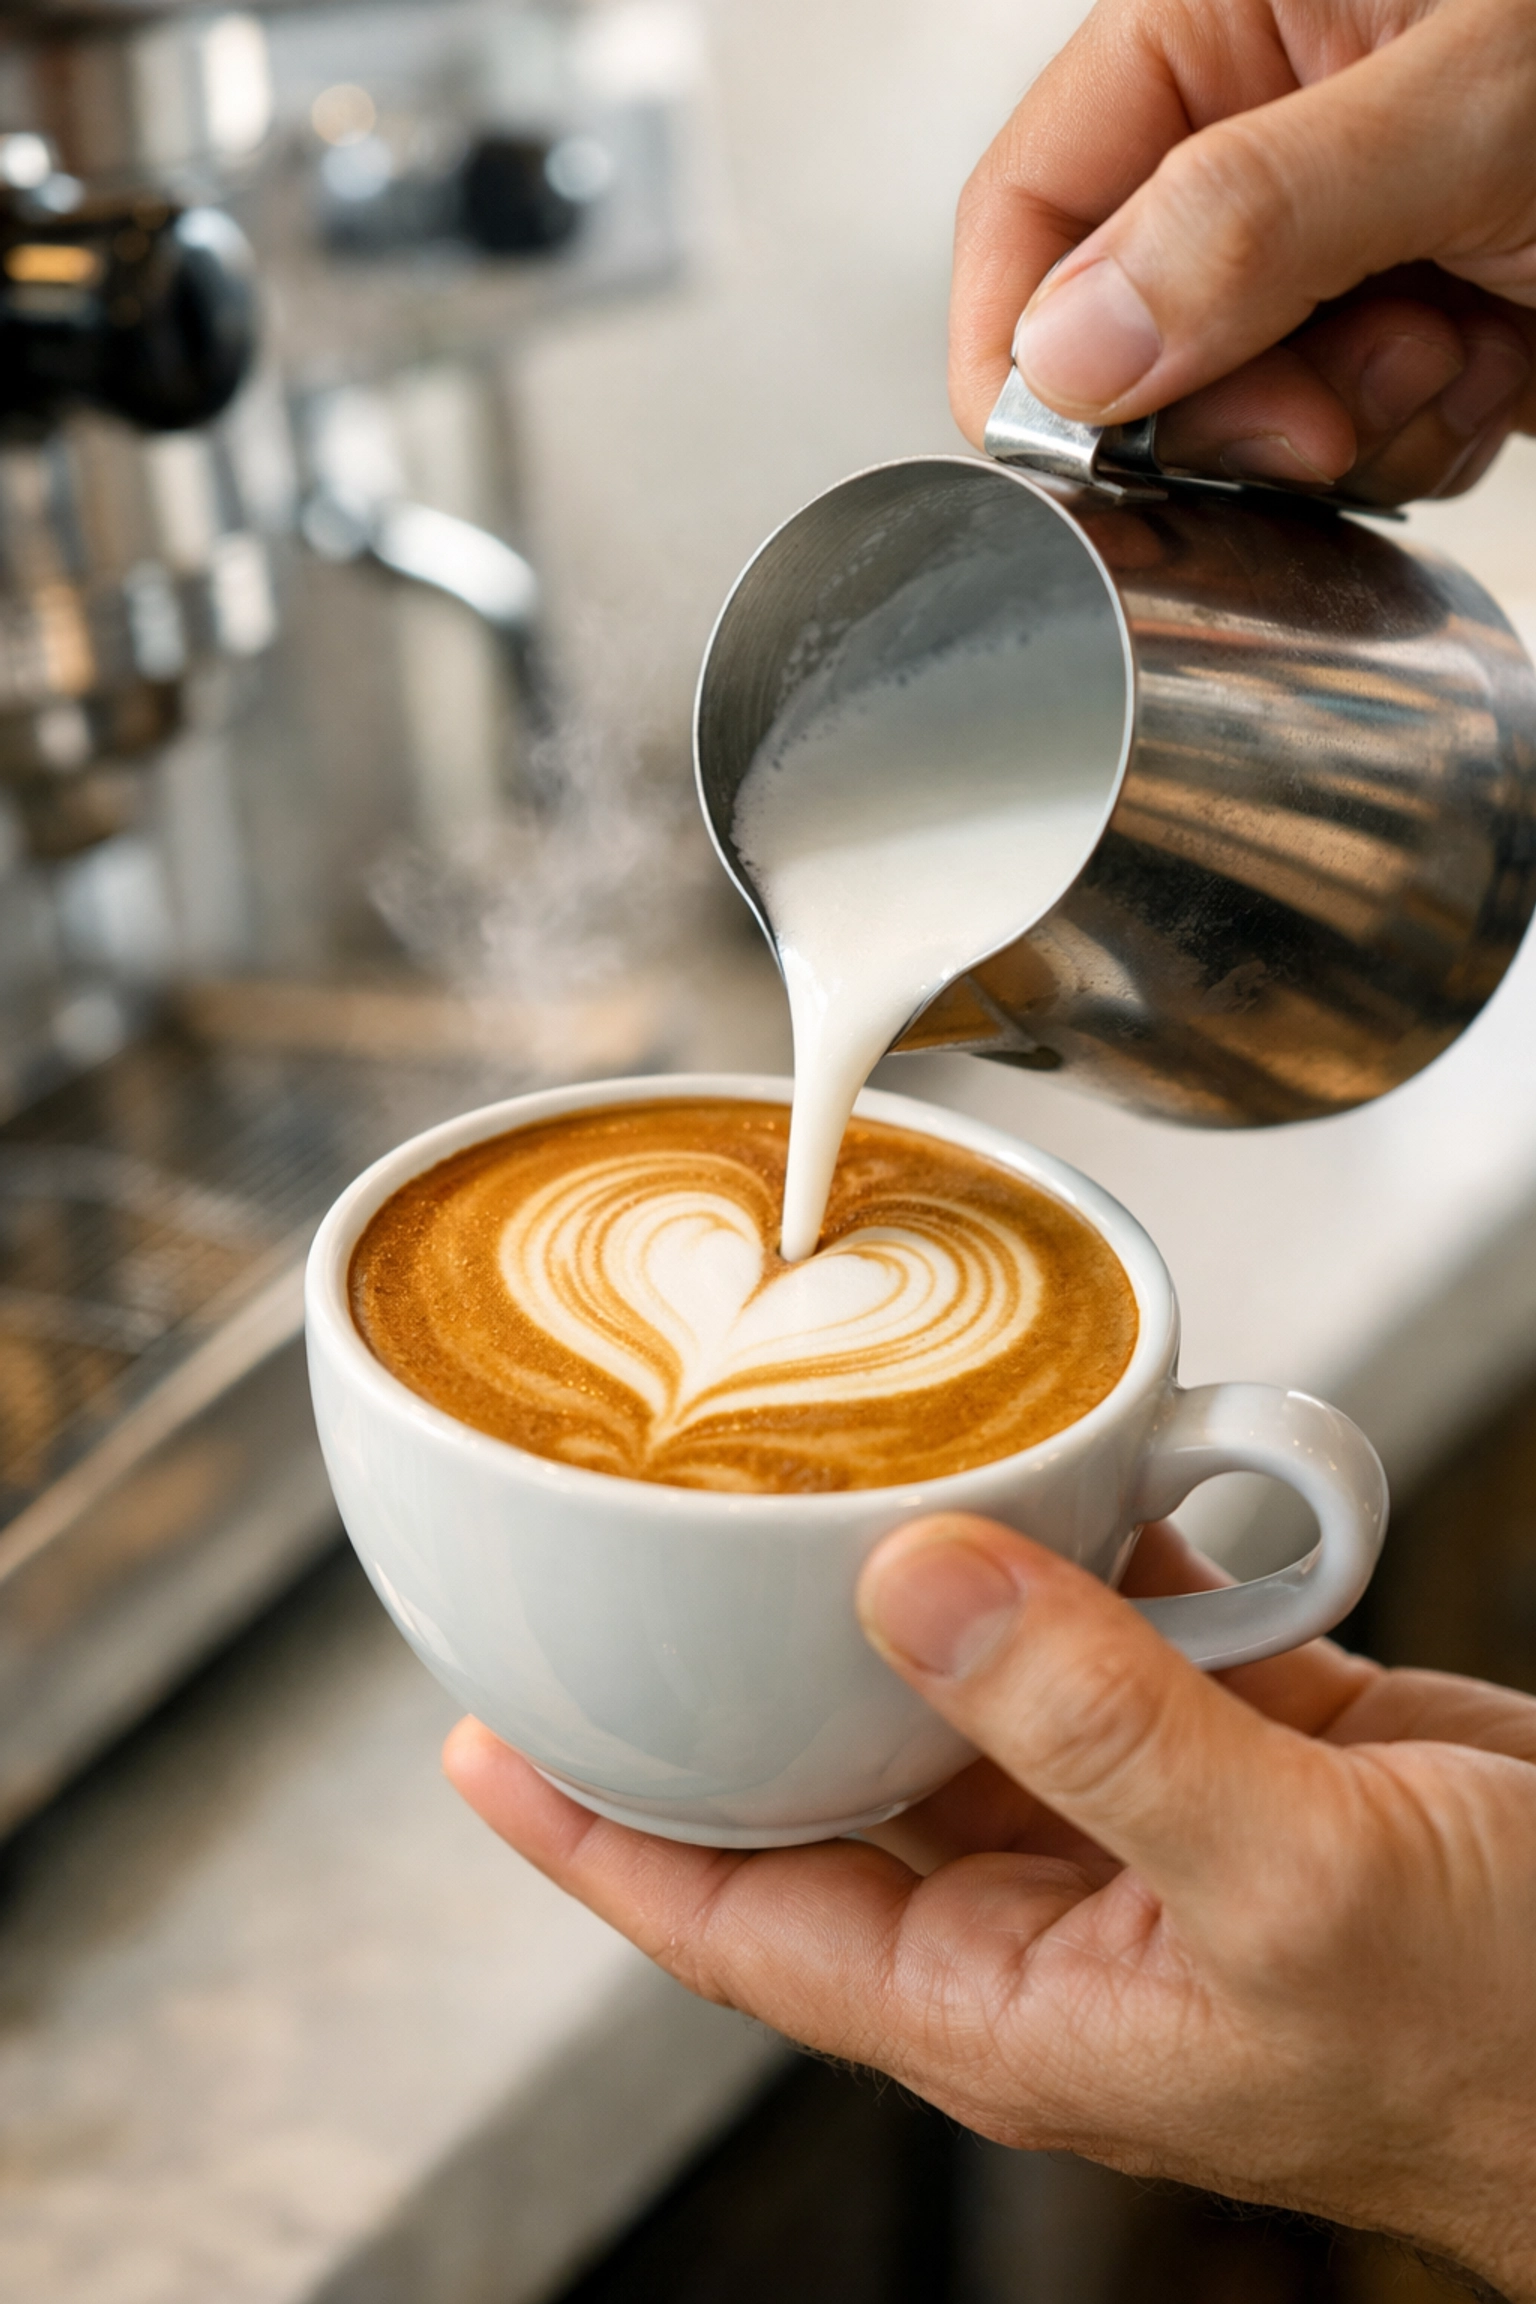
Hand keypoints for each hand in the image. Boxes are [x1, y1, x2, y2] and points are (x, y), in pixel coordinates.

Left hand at [446, 1517, 1535, 2298]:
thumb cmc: (1501, 2038)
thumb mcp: (1283, 1884)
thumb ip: (1093, 1726)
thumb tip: (908, 1579)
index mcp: (1010, 1997)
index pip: (737, 1917)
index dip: (597, 1836)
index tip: (484, 1739)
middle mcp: (1046, 1910)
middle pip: (831, 1782)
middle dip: (733, 1677)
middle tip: (630, 1550)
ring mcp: (1137, 1821)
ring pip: (968, 1687)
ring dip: (909, 1585)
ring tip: (816, 1467)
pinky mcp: (1232, 1741)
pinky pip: (1112, 1627)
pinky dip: (1082, 1543)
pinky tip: (1062, 1461)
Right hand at [951, 0, 1535, 502]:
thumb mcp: (1469, 111)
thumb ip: (1249, 222)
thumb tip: (1066, 351)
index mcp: (1234, 17)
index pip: (1037, 199)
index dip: (1025, 339)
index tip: (1069, 455)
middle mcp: (1272, 131)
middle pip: (1129, 333)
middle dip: (1227, 403)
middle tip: (1322, 413)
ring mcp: (1348, 240)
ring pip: (1245, 409)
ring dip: (1349, 423)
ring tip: (1461, 342)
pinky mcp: (1423, 324)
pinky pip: (1354, 438)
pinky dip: (1422, 436)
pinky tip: (1500, 363)